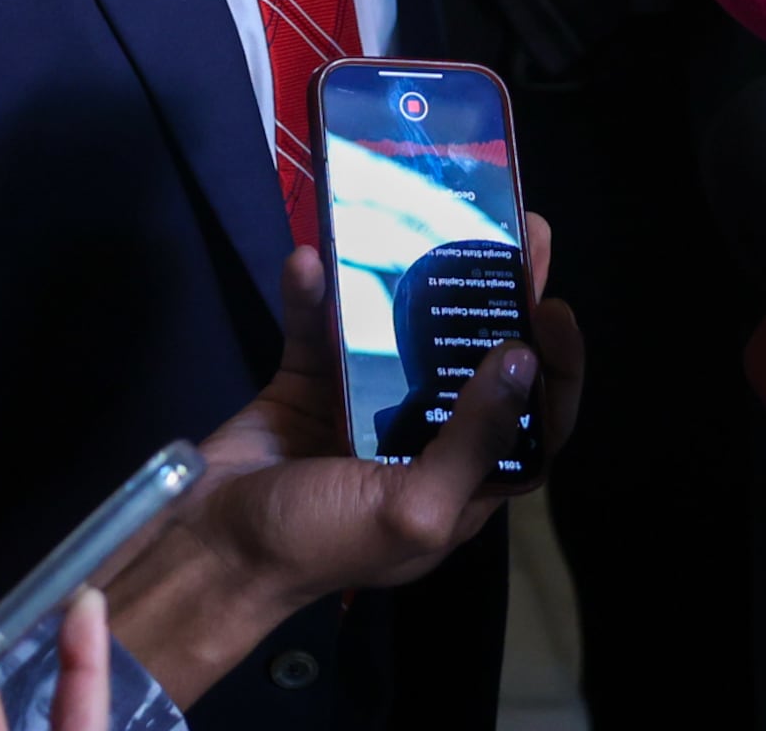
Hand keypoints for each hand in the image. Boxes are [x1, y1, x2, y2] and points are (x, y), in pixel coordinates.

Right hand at [96, 228, 583, 706]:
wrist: (209, 548)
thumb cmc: (320, 542)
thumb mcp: (411, 508)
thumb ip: (469, 440)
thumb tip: (522, 360)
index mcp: (463, 485)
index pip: (532, 422)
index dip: (555, 368)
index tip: (555, 306)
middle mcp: (423, 441)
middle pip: (476, 362)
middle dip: (499, 300)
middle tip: (517, 231)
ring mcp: (363, 407)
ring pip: (400, 333)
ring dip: (408, 279)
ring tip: (428, 217)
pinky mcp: (306, 382)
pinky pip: (319, 328)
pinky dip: (314, 295)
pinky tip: (311, 259)